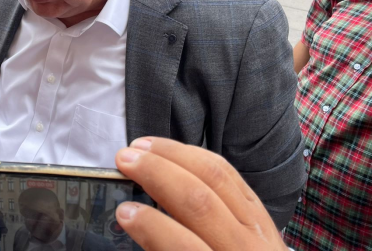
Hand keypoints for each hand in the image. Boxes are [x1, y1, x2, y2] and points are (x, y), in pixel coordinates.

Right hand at [114, 137, 287, 250]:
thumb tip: (131, 220)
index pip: (186, 247)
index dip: (151, 225)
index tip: (123, 211)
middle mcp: (245, 250)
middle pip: (200, 201)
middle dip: (156, 173)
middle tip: (124, 160)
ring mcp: (259, 229)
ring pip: (216, 177)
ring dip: (173, 154)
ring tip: (141, 146)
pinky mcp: (261, 212)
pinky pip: (229, 174)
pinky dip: (197, 156)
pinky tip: (173, 151)